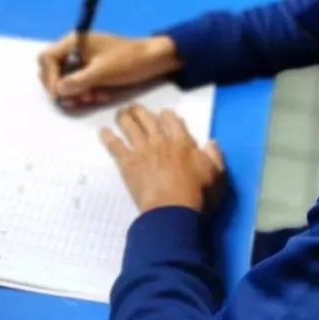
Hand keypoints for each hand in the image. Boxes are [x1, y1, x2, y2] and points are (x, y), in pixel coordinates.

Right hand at [38, 32, 181, 108]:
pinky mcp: (91, 70)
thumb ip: (78, 81)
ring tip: (93, 97)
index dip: (49, 77)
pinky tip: (100, 95)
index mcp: (74, 41)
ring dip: (76, 92)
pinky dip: (86, 92)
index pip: (47, 58)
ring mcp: (83, 60)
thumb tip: (58, 91)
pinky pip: (79, 84)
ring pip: (66, 80)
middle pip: (53, 70)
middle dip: (64, 87)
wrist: (152, 60)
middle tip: (78, 99)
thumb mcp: (102, 72)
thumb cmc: (128, 60)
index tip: (58, 94)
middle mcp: (75, 49)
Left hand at [100, 105, 225, 213]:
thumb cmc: (197, 195)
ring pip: (130, 126)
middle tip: (135, 109)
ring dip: (124, 117)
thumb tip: (211, 142)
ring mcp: (142, 150)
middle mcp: (160, 141)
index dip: (166, 115)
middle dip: (141, 111)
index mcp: (182, 142)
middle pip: (148, 118)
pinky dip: (107, 137)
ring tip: (120, 113)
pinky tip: (102, 131)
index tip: (163, 115)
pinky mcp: (127, 163)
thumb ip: (215, 156)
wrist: (173, 210)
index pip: (172, 119)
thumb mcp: (216, 175)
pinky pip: (114, 145)